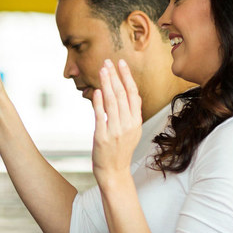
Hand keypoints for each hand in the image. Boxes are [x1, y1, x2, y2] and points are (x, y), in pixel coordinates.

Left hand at [91, 59, 141, 188]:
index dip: (127, 77)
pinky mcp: (103, 136)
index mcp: (136, 121)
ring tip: (102, 70)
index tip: (121, 63)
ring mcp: (116, 131)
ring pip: (112, 102)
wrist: (114, 171)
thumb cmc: (120, 149)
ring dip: (107, 83)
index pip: (133, 94)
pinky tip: (97, 91)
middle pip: (122, 95)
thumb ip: (131, 113)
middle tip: (107, 62)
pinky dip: (99, 102)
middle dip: (115, 76)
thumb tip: (130, 93)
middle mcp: (128, 124)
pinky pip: (101, 115)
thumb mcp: (132, 131)